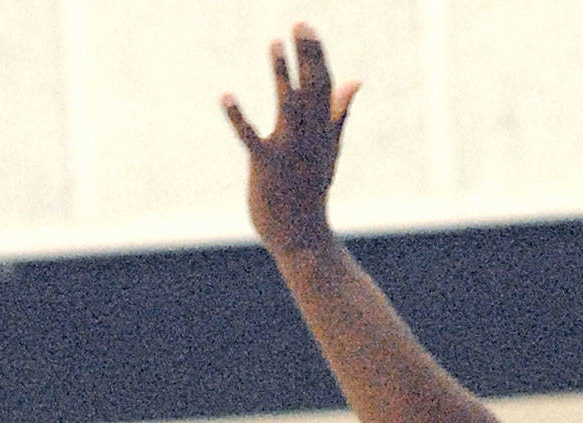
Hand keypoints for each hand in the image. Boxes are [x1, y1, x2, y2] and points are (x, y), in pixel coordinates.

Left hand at [222, 24, 358, 255]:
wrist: (302, 239)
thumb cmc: (311, 192)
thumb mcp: (329, 149)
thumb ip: (339, 112)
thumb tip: (356, 80)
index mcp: (323, 132)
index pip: (324, 86)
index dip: (316, 55)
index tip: (306, 26)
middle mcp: (310, 138)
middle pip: (311, 90)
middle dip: (306, 56)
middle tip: (299, 23)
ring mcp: (289, 152)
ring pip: (289, 107)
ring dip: (282, 75)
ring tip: (274, 43)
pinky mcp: (266, 167)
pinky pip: (251, 139)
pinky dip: (238, 118)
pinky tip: (226, 96)